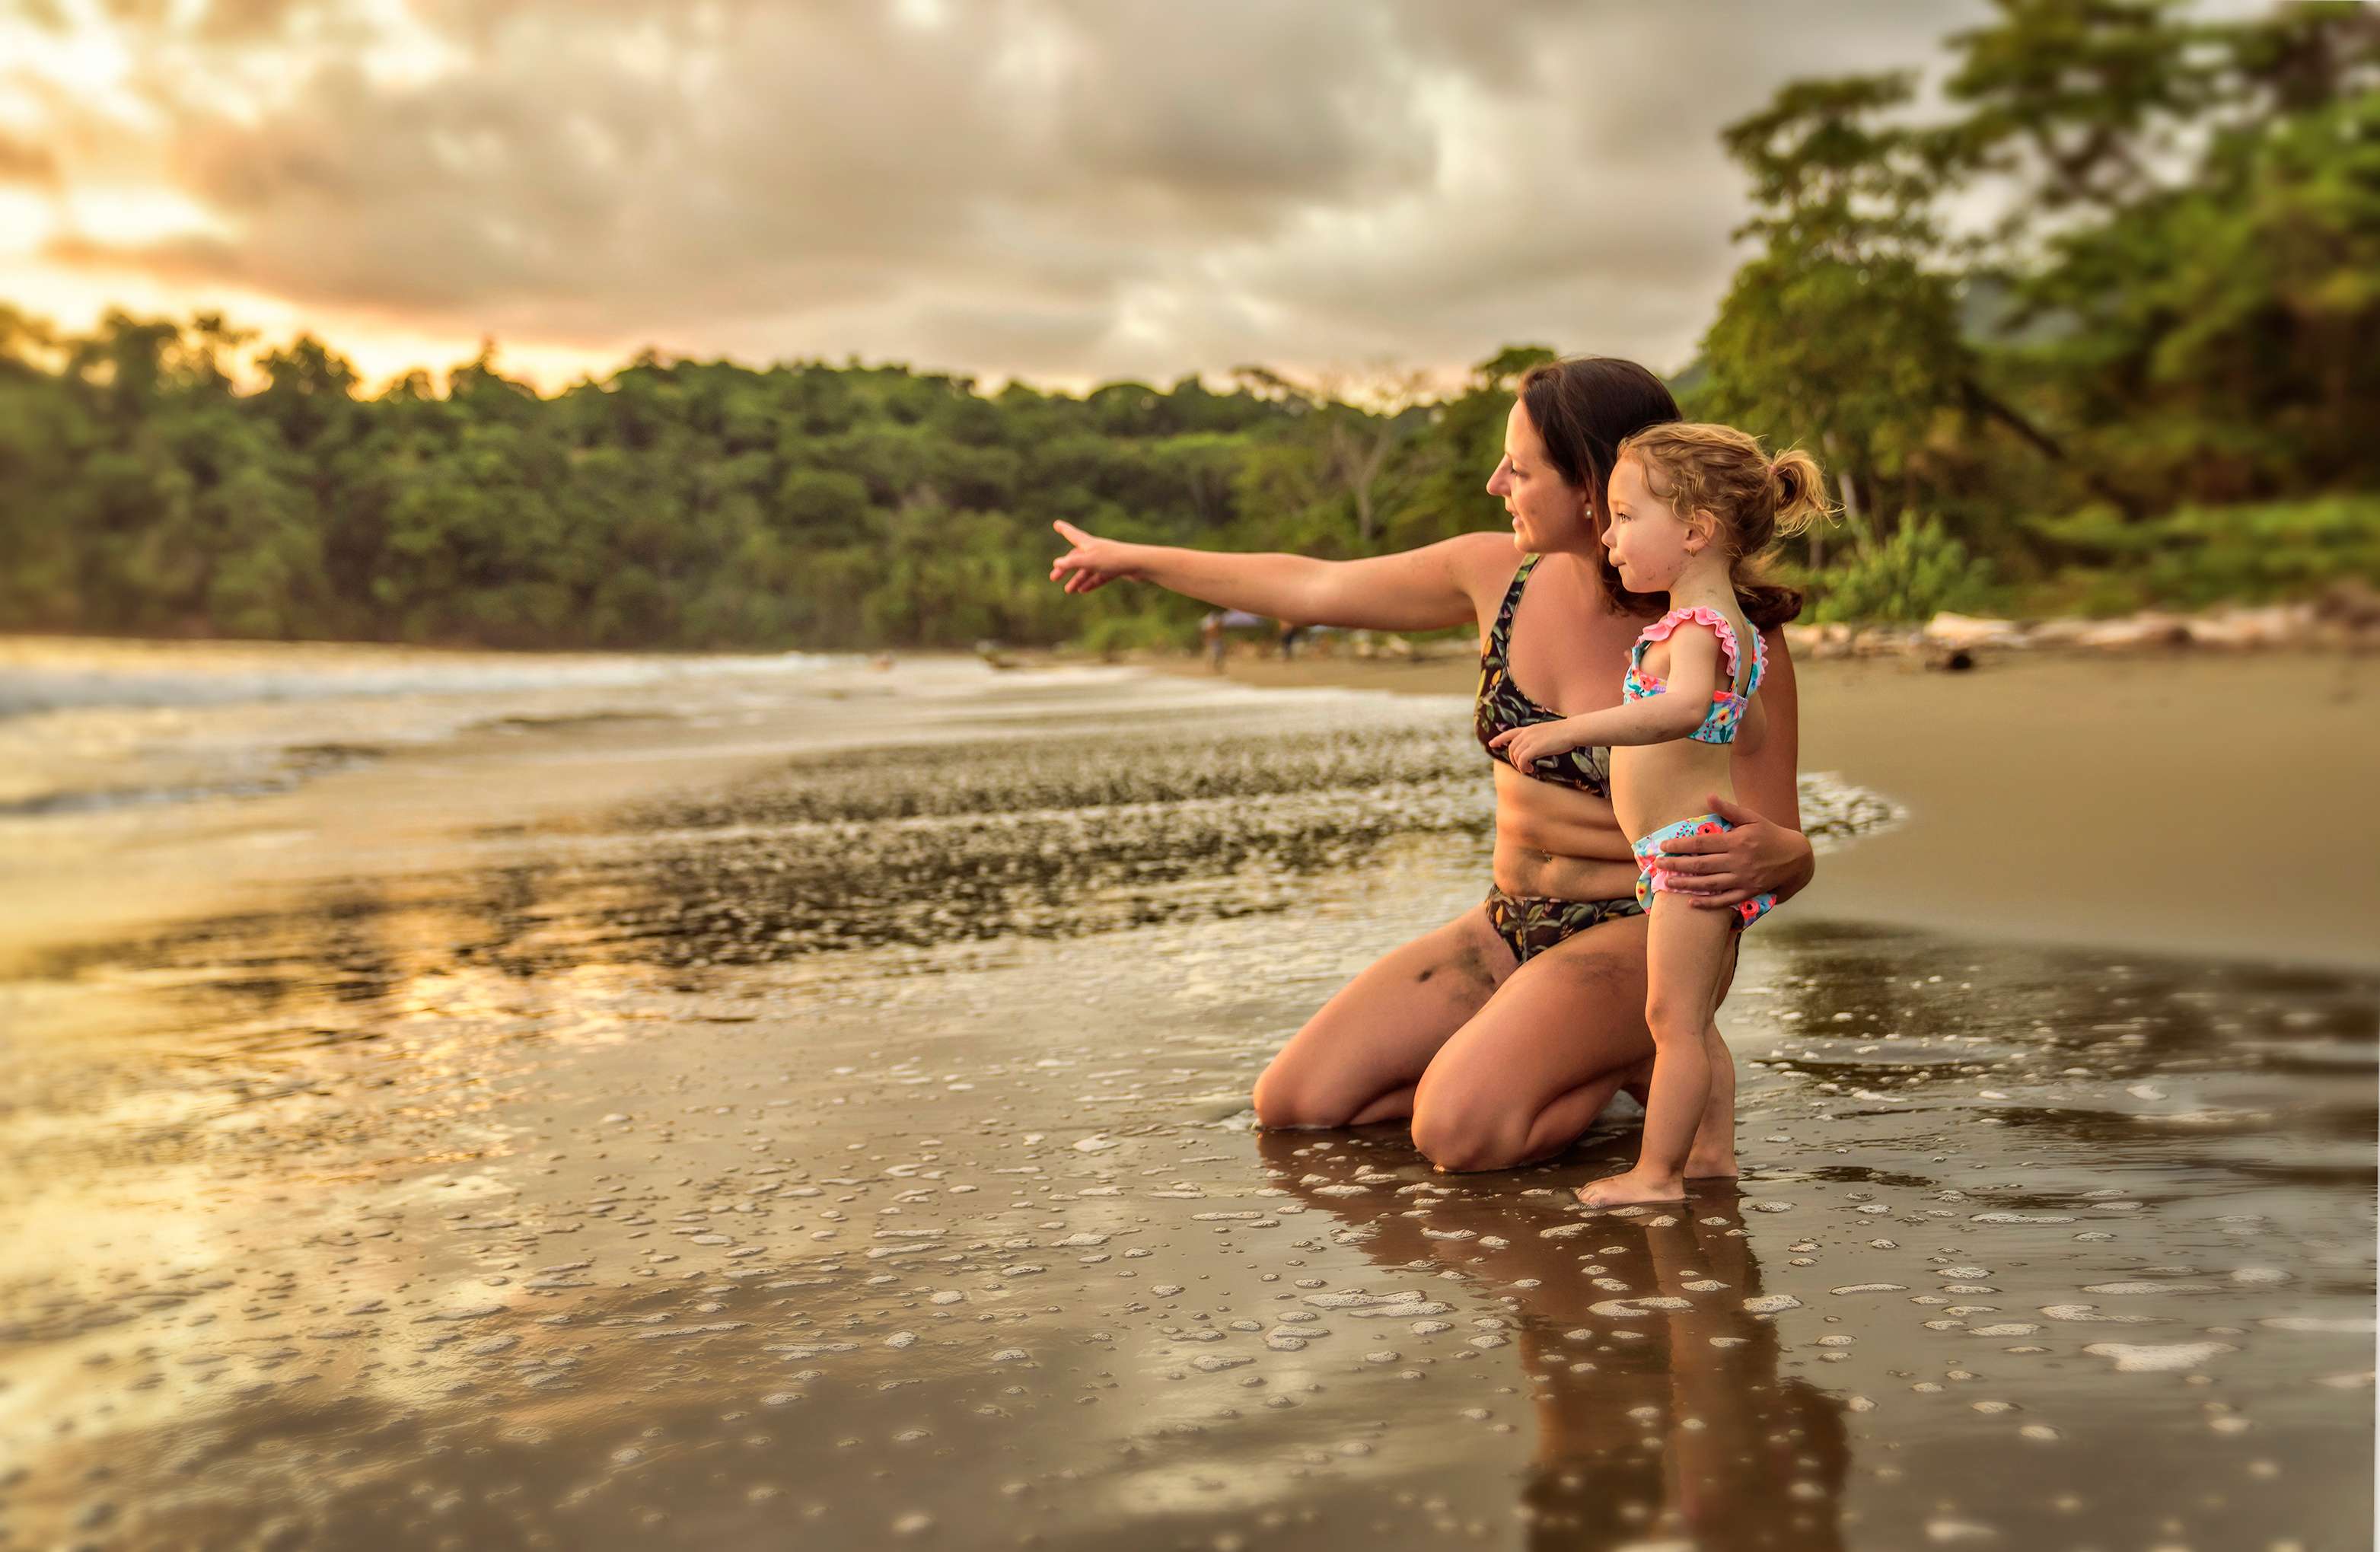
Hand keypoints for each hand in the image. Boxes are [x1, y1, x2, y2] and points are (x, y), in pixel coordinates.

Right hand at [1049, 520, 1142, 594]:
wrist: (1139, 564)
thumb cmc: (1113, 559)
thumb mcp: (1089, 562)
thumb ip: (1072, 563)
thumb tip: (1056, 563)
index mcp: (1089, 543)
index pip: (1072, 535)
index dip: (1064, 529)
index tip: (1056, 524)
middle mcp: (1096, 549)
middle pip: (1077, 557)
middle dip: (1065, 567)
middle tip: (1053, 578)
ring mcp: (1105, 559)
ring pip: (1088, 569)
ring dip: (1077, 579)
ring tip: (1069, 591)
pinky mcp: (1114, 568)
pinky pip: (1099, 576)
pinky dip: (1091, 583)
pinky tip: (1083, 590)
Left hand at [1486, 721, 1576, 769]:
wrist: (1573, 730)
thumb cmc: (1565, 734)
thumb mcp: (1547, 734)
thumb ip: (1537, 740)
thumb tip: (1534, 750)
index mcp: (1529, 729)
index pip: (1510, 733)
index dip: (1499, 738)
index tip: (1492, 744)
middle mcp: (1527, 733)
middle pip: (1511, 748)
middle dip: (1514, 760)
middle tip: (1524, 768)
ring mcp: (1530, 739)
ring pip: (1515, 755)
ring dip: (1519, 765)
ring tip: (1528, 770)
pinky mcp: (1535, 747)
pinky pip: (1522, 760)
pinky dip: (1522, 767)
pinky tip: (1529, 770)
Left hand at [1656, 793, 1810, 908]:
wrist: (1796, 857)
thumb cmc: (1770, 834)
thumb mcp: (1752, 818)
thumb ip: (1729, 810)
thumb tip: (1708, 796)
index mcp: (1737, 841)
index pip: (1702, 844)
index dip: (1681, 845)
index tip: (1664, 846)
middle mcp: (1739, 861)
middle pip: (1701, 865)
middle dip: (1677, 865)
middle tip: (1658, 865)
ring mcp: (1743, 879)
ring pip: (1710, 884)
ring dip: (1687, 884)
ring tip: (1668, 883)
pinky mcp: (1749, 892)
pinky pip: (1725, 900)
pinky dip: (1708, 903)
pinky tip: (1691, 902)